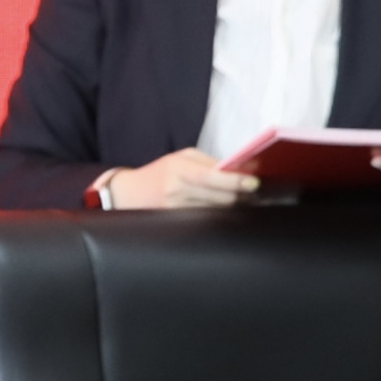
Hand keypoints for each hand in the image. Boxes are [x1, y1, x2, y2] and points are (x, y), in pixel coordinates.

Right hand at [96, 149, 258, 210]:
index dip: (235, 181)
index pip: (213, 176)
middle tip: (249, 191)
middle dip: (238, 194)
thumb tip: (239, 170)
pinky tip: (214, 207)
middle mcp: (176, 189)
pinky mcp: (176, 221)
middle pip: (220, 197)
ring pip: (216, 210)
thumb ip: (209, 163)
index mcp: (179, 168)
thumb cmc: (159, 173)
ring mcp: (175, 208)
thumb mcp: (180, 158)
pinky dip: (214, 213)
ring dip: (228, 204)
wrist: (127, 193)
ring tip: (231, 198)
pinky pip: (205, 219)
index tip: (253, 183)